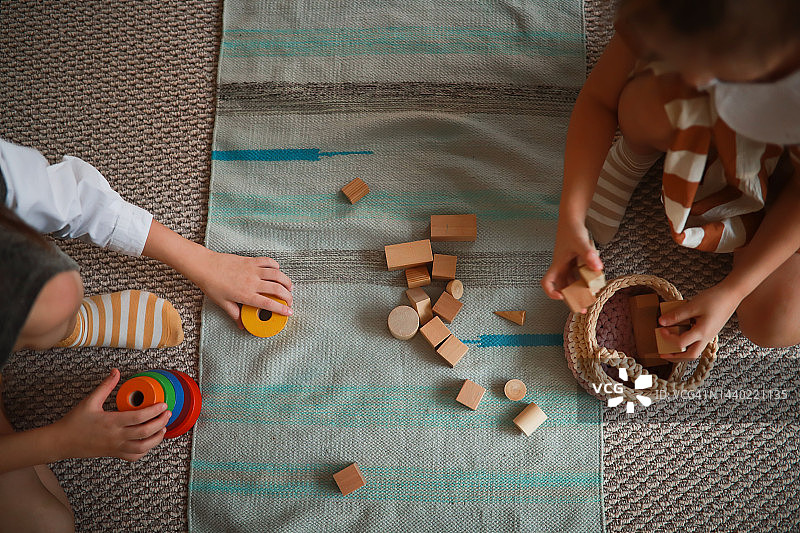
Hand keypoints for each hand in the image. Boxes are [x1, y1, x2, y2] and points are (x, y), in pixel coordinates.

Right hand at [54, 369, 170, 461]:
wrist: (61, 442)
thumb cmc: (74, 422)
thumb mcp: (90, 401)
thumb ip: (105, 386)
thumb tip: (115, 371)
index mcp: (111, 422)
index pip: (139, 418)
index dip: (154, 411)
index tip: (163, 405)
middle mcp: (116, 437)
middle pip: (145, 432)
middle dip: (161, 423)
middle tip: (167, 414)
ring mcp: (116, 448)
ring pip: (143, 447)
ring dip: (156, 438)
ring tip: (163, 428)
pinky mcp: (114, 454)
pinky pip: (134, 456)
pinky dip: (145, 450)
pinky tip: (149, 441)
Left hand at [193, 249, 293, 327]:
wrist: (205, 267)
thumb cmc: (212, 285)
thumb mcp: (223, 303)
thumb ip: (235, 314)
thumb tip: (242, 326)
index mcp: (246, 295)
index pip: (269, 304)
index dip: (282, 309)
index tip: (289, 312)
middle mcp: (252, 282)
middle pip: (278, 289)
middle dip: (288, 296)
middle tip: (290, 301)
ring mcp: (253, 270)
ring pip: (277, 274)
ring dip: (286, 281)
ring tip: (289, 287)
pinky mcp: (251, 261)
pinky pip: (268, 262)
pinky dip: (275, 265)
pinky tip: (277, 270)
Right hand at [541, 220, 603, 304]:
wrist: (573, 219)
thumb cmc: (572, 229)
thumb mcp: (581, 242)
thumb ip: (589, 254)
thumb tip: (598, 268)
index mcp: (557, 265)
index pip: (547, 283)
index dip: (551, 292)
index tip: (562, 296)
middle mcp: (561, 268)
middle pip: (562, 288)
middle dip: (572, 299)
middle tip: (583, 308)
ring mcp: (569, 266)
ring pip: (573, 284)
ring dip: (581, 291)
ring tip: (594, 297)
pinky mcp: (576, 263)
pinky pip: (580, 276)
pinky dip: (587, 281)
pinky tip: (598, 282)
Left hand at [657, 282, 741, 360]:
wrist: (732, 294)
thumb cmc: (714, 299)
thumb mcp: (692, 306)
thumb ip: (676, 315)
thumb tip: (661, 322)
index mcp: (702, 332)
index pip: (681, 343)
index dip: (668, 338)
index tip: (660, 330)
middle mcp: (707, 337)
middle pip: (690, 356)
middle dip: (675, 356)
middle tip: (663, 354)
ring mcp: (709, 336)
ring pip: (695, 351)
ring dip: (681, 352)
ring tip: (670, 348)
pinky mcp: (710, 331)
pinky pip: (697, 342)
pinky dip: (687, 343)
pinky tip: (681, 335)